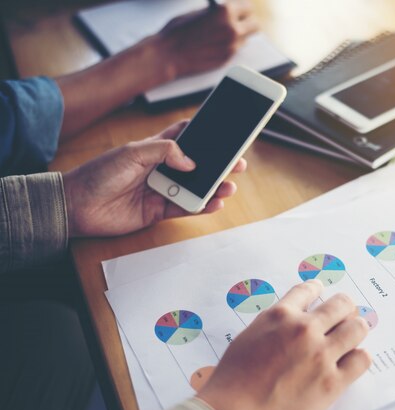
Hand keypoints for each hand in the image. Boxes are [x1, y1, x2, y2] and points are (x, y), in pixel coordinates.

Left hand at [62, 121, 245, 237]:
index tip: (224, 134)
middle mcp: (161, 169)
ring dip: (214, 187)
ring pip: (195, 188)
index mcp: (154, 149)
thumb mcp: (132, 153)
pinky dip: (202, 206)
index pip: (185, 138)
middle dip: (218, 164)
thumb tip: (192, 162)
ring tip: (229, 186)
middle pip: (197, 165)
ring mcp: (162, 190)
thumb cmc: (99, 174)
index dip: (204, 135)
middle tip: (238, 163)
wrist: (78, 206)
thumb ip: (164, 151)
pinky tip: (214, 203)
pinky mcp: (159, 211)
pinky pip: (186, 208)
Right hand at [158, 0, 258, 78]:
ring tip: (224, 33)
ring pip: (246, 39)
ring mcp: (232, 46)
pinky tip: (217, 43)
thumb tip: (228, 11)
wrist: (168, 54)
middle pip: (254, 25)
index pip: (247, 7)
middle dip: (246, 22)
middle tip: (238, 21)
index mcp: (226, 11)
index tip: (239, 9)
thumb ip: (218, 12)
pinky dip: (230, 45)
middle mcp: (233, 29)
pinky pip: (236, 49)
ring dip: (239, 35)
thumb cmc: (178, 31)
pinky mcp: (227, 59)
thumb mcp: (200, 12)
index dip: (242, 8)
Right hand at [198, 280, 370, 409]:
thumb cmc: (234, 379)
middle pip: (341, 304)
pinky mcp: (332, 382)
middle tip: (344, 313)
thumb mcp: (250, 336)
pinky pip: (361, 360)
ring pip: (357, 328)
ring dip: (355, 329)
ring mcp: (320, 355)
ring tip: (353, 334)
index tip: (321, 291)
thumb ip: (274, 324)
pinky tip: (353, 358)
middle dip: (344, 307)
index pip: (308, 290)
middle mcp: (304, 330)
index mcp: (280, 316)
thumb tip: (291, 319)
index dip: (317, 289)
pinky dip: (359, 357)